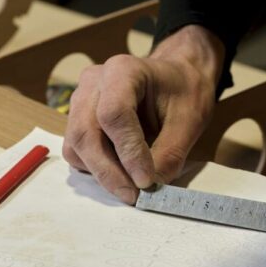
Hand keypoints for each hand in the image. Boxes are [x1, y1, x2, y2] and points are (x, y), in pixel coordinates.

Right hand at [63, 25, 222, 203]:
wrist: (177, 79)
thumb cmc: (185, 93)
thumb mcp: (189, 122)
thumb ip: (169, 155)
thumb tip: (149, 189)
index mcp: (123, 70)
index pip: (114, 113)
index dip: (128, 151)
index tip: (146, 181)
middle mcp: (94, 82)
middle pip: (85, 132)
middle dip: (108, 171)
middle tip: (133, 196)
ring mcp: (81, 99)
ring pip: (76, 144)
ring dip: (101, 173)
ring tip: (131, 186)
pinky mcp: (78, 119)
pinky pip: (76, 151)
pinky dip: (95, 168)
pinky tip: (121, 173)